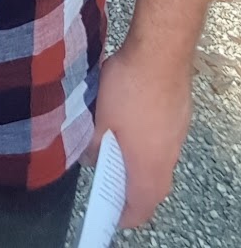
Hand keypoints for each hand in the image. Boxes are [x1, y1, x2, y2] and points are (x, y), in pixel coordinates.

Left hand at [85, 41, 191, 227]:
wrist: (160, 52)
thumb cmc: (128, 88)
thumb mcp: (98, 119)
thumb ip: (91, 145)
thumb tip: (89, 157)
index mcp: (148, 169)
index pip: (140, 209)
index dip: (123, 215)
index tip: (109, 213)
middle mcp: (168, 158)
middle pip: (151, 188)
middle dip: (128, 188)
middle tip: (106, 178)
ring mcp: (177, 137)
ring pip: (157, 162)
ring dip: (137, 161)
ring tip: (111, 145)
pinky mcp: (179, 117)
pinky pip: (162, 140)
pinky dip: (145, 141)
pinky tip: (127, 121)